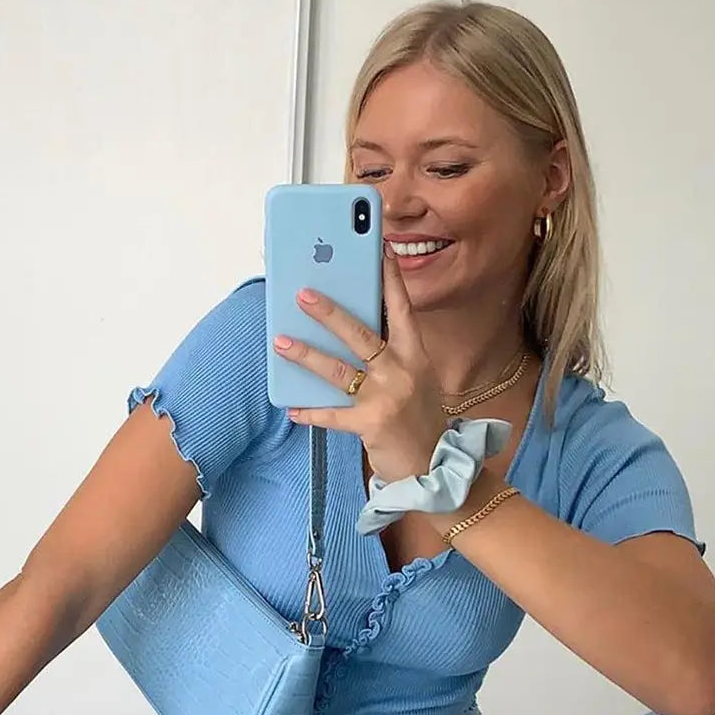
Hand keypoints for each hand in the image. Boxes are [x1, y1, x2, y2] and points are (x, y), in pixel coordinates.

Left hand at [272, 250, 446, 483]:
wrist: (434, 463)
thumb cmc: (419, 415)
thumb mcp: (415, 377)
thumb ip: (389, 353)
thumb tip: (346, 329)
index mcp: (415, 355)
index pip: (402, 310)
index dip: (390, 280)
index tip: (379, 250)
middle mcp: (403, 371)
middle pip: (361, 335)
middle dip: (330, 313)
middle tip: (303, 294)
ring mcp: (387, 397)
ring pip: (339, 371)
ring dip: (307, 355)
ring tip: (281, 341)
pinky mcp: (372, 424)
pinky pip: (333, 415)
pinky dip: (311, 412)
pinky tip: (292, 408)